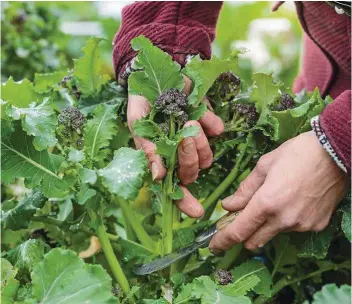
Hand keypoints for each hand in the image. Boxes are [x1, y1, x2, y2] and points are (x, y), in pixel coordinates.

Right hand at [127, 76, 223, 217]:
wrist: (160, 70)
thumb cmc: (143, 99)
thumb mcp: (138, 121)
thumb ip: (147, 147)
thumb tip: (158, 176)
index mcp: (160, 158)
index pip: (172, 188)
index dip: (184, 202)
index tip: (197, 212)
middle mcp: (179, 154)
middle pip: (191, 173)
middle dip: (189, 157)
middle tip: (183, 134)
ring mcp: (196, 141)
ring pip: (207, 157)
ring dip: (199, 140)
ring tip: (188, 120)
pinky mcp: (210, 124)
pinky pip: (217, 131)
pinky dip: (211, 122)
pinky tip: (201, 111)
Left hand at [209, 131, 348, 251]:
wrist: (335, 151)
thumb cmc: (296, 153)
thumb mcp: (264, 166)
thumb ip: (244, 190)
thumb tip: (228, 206)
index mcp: (267, 203)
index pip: (239, 232)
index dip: (223, 241)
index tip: (213, 246)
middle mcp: (284, 220)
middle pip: (254, 241)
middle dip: (243, 234)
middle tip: (241, 218)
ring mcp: (302, 225)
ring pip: (273, 233)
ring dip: (267, 224)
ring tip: (275, 198)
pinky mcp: (317, 225)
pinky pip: (293, 228)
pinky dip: (286, 220)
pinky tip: (293, 200)